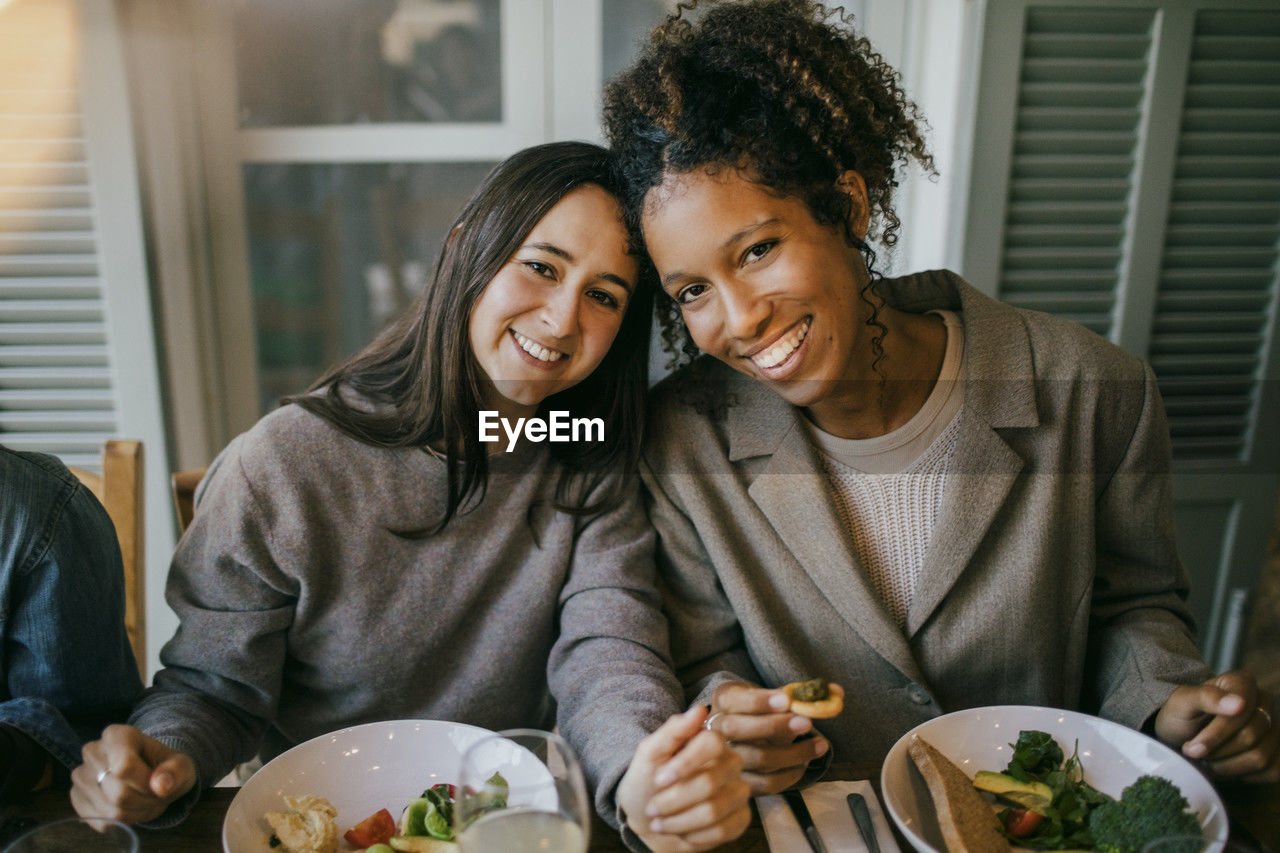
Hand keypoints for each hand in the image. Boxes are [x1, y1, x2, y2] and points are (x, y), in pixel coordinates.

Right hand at [71, 725, 196, 823]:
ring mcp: (80, 776)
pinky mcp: (76, 798)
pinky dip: (122, 821)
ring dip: (137, 812)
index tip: (160, 783)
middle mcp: (92, 752)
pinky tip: (131, 807)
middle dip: (145, 800)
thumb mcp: (181, 764)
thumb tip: (161, 786)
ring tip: (146, 800)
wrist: (149, 772)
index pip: (124, 766)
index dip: (146, 783)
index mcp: (117, 735)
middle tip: (156, 794)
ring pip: (111, 810)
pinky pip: (101, 820)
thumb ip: (175, 771)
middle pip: (119, 793)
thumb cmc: (165, 766)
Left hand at [618, 706, 750, 851]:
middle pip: (709, 782)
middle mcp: (731, 763)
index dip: (685, 764)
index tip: (658, 779)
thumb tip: (700, 708)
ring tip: (659, 822)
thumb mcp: (650, 752)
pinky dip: (693, 835)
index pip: (712, 743)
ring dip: (678, 821)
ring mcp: (738, 792)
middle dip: (673, 800)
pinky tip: (680, 831)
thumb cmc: (647, 780)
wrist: (647, 817)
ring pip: (714, 811)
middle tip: (652, 808)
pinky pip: (722, 831)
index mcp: (710, 741)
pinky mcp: (740, 819)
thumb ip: (673, 730)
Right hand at [708, 682, 834, 794]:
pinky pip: (766, 784)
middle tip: (806, 723)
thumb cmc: (763, 710)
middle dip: (774, 726)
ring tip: (819, 745)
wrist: (746, 735)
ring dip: (793, 753)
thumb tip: (835, 692)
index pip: (735, 700)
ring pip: (756, 758)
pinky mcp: (741, 782)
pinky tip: (805, 763)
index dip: (760, 701)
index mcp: (724, 700)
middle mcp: (716, 729)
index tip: (787, 699)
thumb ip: (803, 693)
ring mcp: (726, 759)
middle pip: (738, 730)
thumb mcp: (774, 695)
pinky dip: (791, 774)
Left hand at [1154, 671, 1277, 781]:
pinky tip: (1224, 765)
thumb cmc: (1181, 716)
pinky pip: (1271, 771)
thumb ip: (1206, 697)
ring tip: (1207, 758)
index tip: (1192, 748)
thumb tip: (1239, 704)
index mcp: (1243, 683)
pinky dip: (1242, 774)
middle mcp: (1265, 703)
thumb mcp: (1182, 703)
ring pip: (1260, 758)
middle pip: (1250, 737)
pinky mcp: (1278, 753)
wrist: (1182, 734)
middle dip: (1216, 750)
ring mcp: (1275, 728)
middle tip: (1193, 752)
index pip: (1240, 714)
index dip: (1215, 735)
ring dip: (1226, 766)